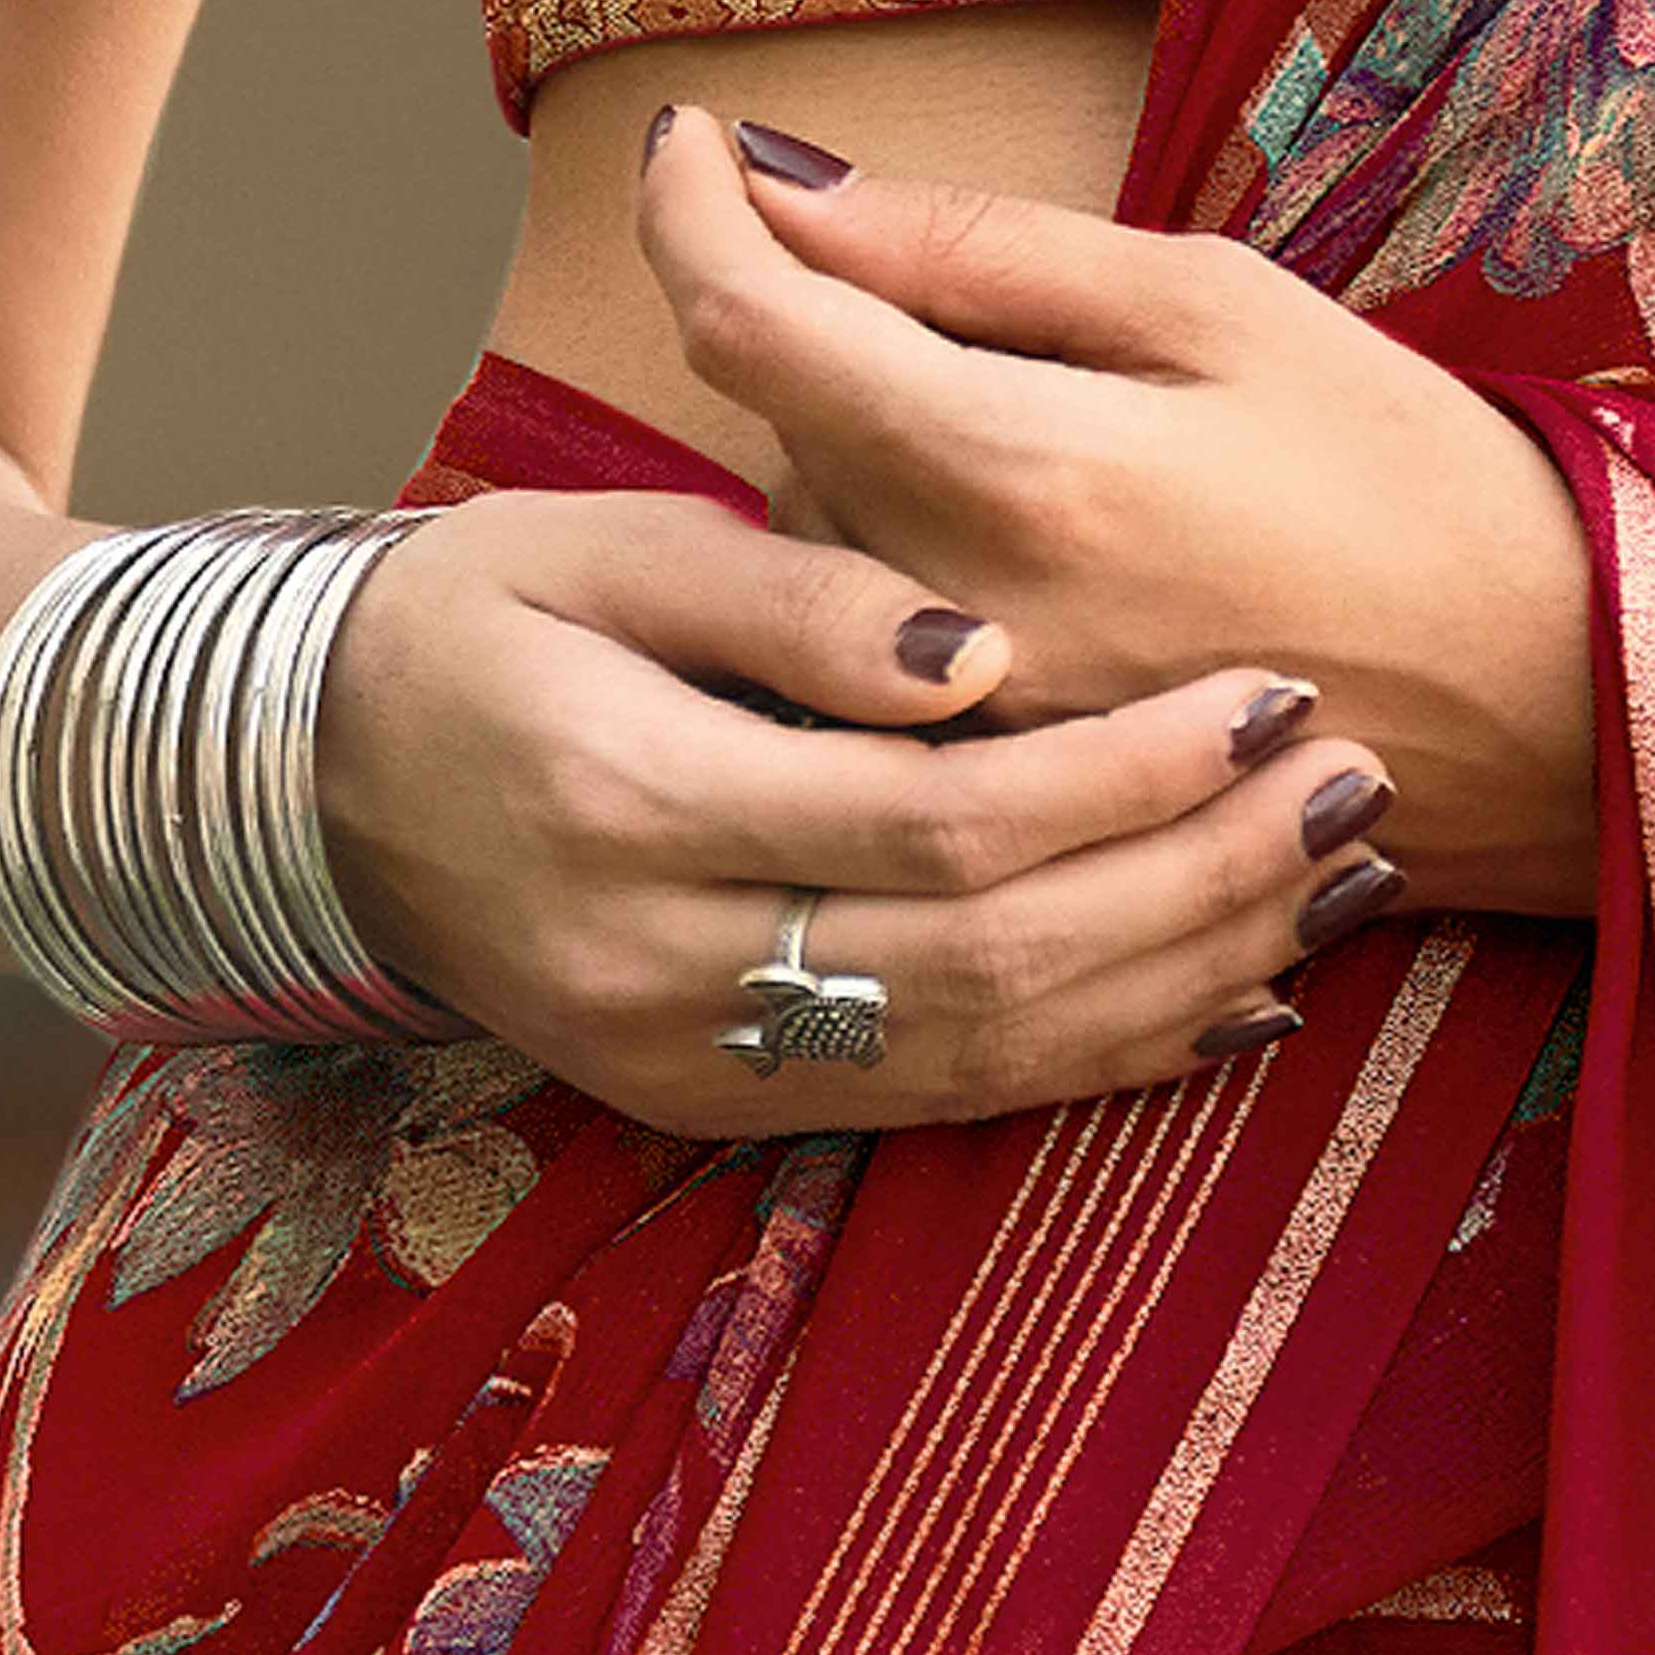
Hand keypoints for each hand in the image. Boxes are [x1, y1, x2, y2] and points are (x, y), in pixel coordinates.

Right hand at [317, 482, 1390, 1139]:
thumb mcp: (600, 543)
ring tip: (1338, 879)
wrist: (301, 782)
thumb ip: (791, 593)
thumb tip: (979, 647)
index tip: (1272, 693)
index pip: (947, 820)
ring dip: (1189, 974)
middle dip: (1200, 879)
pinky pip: (946, 1106)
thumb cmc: (471, 621)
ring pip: (993, 1054)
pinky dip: (1107, 1057)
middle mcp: (666, 969)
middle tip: (1353, 789)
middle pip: (999, 958)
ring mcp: (690, 1066)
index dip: (1131, 770)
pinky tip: (1236, 997)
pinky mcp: (718, 1112)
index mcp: (637, 803)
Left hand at [634, 112, 1600, 918]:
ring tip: (1082, 472)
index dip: (691, 206)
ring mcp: (968, 728)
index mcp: (1016, 467)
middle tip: (1035, 344)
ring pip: (827, 550)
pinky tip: (1064, 574)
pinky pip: (882, 659)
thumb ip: (984, 251)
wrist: (1551, 704)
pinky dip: (928, 584)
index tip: (693, 141)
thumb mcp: (1222, 306)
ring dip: (888, 476)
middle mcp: (958, 613)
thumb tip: (787, 185)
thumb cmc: (1412, 479)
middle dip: (850, 356)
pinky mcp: (999, 800)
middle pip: (786, 435)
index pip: (749, 321)